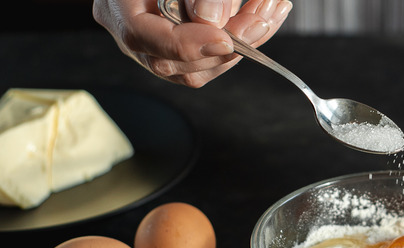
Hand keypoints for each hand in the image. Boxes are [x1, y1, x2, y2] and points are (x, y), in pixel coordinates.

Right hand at [93, 0, 291, 86]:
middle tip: (261, 19)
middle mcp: (134, 35)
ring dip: (244, 44)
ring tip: (271, 11)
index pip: (140, 36)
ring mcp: (158, 50)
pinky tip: (268, 18)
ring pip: (199, 69)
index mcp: (116, 6)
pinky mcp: (184, 54)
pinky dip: (244, 41)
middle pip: (174, 62)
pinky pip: (212, 60)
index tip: (225, 40)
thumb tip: (213, 20)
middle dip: (226, 44)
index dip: (186, 44)